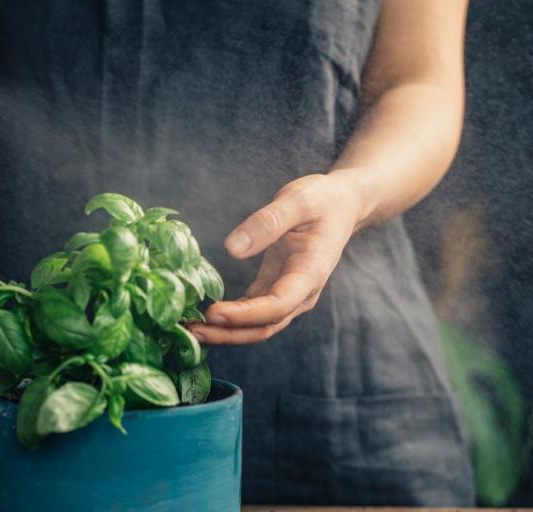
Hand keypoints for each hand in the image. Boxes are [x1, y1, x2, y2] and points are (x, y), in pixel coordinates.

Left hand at [189, 173, 362, 344]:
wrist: (341, 205)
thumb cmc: (322, 200)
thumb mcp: (297, 201)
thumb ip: (267, 223)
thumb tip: (232, 249)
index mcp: (310, 273)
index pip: (276, 306)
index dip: (245, 314)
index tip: (213, 312)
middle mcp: (301, 292)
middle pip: (264, 326)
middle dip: (229, 333)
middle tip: (191, 331)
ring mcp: (289, 294)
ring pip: (258, 325)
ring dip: (226, 331)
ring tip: (191, 329)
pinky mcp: (276, 287)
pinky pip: (253, 312)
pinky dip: (230, 318)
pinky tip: (205, 316)